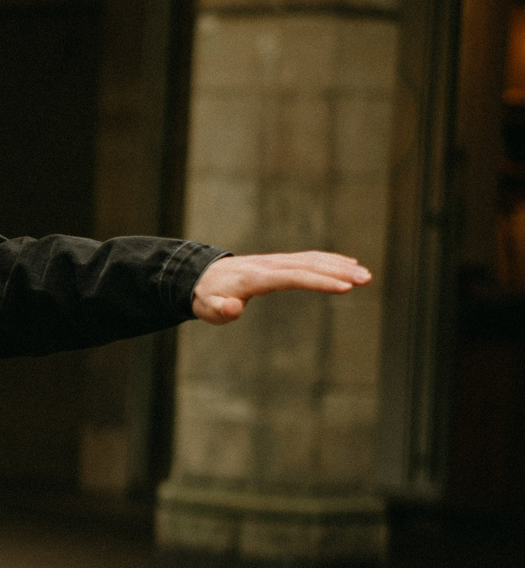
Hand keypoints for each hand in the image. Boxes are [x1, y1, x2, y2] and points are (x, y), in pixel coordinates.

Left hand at [192, 251, 370, 324]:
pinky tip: (349, 265)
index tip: (344, 286)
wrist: (201, 277)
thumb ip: (221, 309)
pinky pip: (308, 258)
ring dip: (339, 265)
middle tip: (366, 279)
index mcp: (255, 277)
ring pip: (312, 259)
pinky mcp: (280, 262)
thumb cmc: (207, 297)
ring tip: (366, 275)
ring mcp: (275, 261)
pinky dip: (330, 259)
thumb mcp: (208, 309)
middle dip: (338, 271)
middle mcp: (269, 265)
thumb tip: (233, 308)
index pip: (293, 277)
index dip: (319, 281)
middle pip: (308, 264)